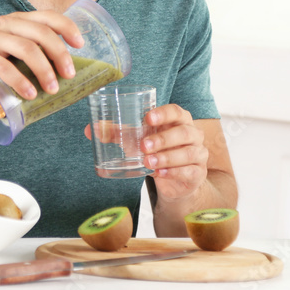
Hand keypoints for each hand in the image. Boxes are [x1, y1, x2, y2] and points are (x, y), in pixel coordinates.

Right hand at [0, 11, 82, 98]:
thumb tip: (56, 71)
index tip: (81, 43)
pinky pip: (4, 67)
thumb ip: (25, 50)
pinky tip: (30, 94)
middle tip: (70, 74)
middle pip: (42, 34)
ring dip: (45, 70)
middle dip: (61, 54)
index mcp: (15, 20)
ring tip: (53, 88)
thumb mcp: (4, 45)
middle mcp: (5, 25)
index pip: (47, 16)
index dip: (67, 27)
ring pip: (27, 49)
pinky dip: (20, 81)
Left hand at [82, 104, 209, 200]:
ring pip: (188, 153)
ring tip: (148, 161)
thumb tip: (91, 129)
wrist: (174, 178)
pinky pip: (189, 171)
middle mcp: (193, 135)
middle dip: (163, 138)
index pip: (176, 111)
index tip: (147, 118)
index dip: (164, 114)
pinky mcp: (197, 173)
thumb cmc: (157, 150)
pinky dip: (174, 172)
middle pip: (184, 132)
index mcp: (180, 120)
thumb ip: (117, 133)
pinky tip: (160, 173)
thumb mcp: (137, 140)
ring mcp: (198, 154)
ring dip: (167, 157)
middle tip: (143, 145)